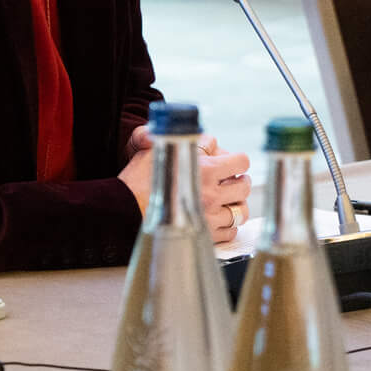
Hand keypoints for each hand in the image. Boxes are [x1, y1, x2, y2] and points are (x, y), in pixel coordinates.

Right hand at [117, 129, 251, 242]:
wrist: (125, 210)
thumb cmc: (138, 179)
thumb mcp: (155, 148)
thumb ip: (180, 137)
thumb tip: (194, 134)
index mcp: (206, 169)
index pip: (242, 161)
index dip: (237, 160)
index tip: (229, 163)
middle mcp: (212, 193)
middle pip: (245, 187)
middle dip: (240, 181)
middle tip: (231, 181)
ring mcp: (209, 216)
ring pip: (241, 212)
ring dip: (237, 205)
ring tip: (228, 202)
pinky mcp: (204, 235)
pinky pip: (230, 233)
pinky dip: (229, 227)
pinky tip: (219, 220)